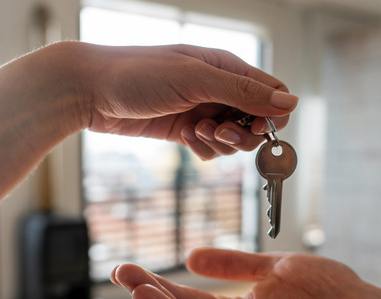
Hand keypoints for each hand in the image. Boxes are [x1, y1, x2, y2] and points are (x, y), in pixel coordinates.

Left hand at [81, 43, 297, 159]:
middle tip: (215, 132)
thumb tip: (290, 103)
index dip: (272, 115)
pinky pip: (210, 149)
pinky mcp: (185, 130)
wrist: (90, 90)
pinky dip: (203, 149)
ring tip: (193, 132)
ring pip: (233, 140)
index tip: (256, 127)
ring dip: (219, 144)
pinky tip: (184, 139)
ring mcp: (202, 110)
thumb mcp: (195, 79)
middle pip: (255, 122)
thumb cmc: (138, 74)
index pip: (272, 93)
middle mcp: (218, 89)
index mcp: (226, 67)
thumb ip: (244, 92)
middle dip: (242, 134)